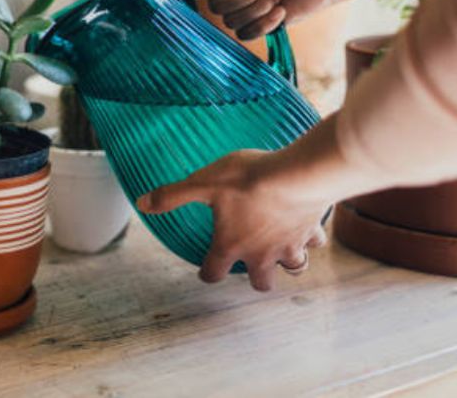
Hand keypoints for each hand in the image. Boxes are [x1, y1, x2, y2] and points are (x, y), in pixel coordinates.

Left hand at [136, 149, 330, 291]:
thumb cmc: (247, 180)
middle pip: (261, 283)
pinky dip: (311, 238)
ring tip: (281, 252)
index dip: (207, 273)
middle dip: (256, 278)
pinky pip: (315, 242)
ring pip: (293, 268)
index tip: (207, 271)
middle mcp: (262, 253)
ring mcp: (290, 245)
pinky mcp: (312, 230)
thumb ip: (172, 196)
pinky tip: (307, 226)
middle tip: (251, 266)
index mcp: (231, 245)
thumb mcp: (202, 183)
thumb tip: (142, 204)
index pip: (214, 273)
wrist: (297, 174)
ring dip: (287, 263)